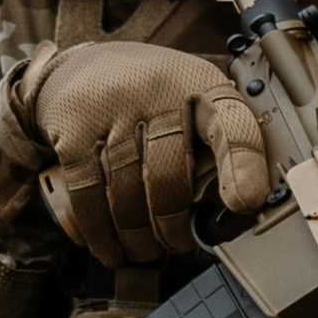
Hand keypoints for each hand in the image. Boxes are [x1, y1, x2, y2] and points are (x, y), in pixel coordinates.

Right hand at [17, 40, 270, 266]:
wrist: (80, 65)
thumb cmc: (152, 95)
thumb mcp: (193, 98)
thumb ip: (215, 142)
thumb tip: (234, 211)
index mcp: (201, 85)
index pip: (231, 123)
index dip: (242, 165)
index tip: (245, 204)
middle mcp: (156, 91)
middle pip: (169, 172)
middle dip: (174, 223)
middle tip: (179, 245)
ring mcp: (110, 110)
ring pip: (127, 191)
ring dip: (138, 235)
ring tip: (147, 251)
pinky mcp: (72, 130)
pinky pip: (88, 194)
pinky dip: (101, 232)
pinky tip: (111, 250)